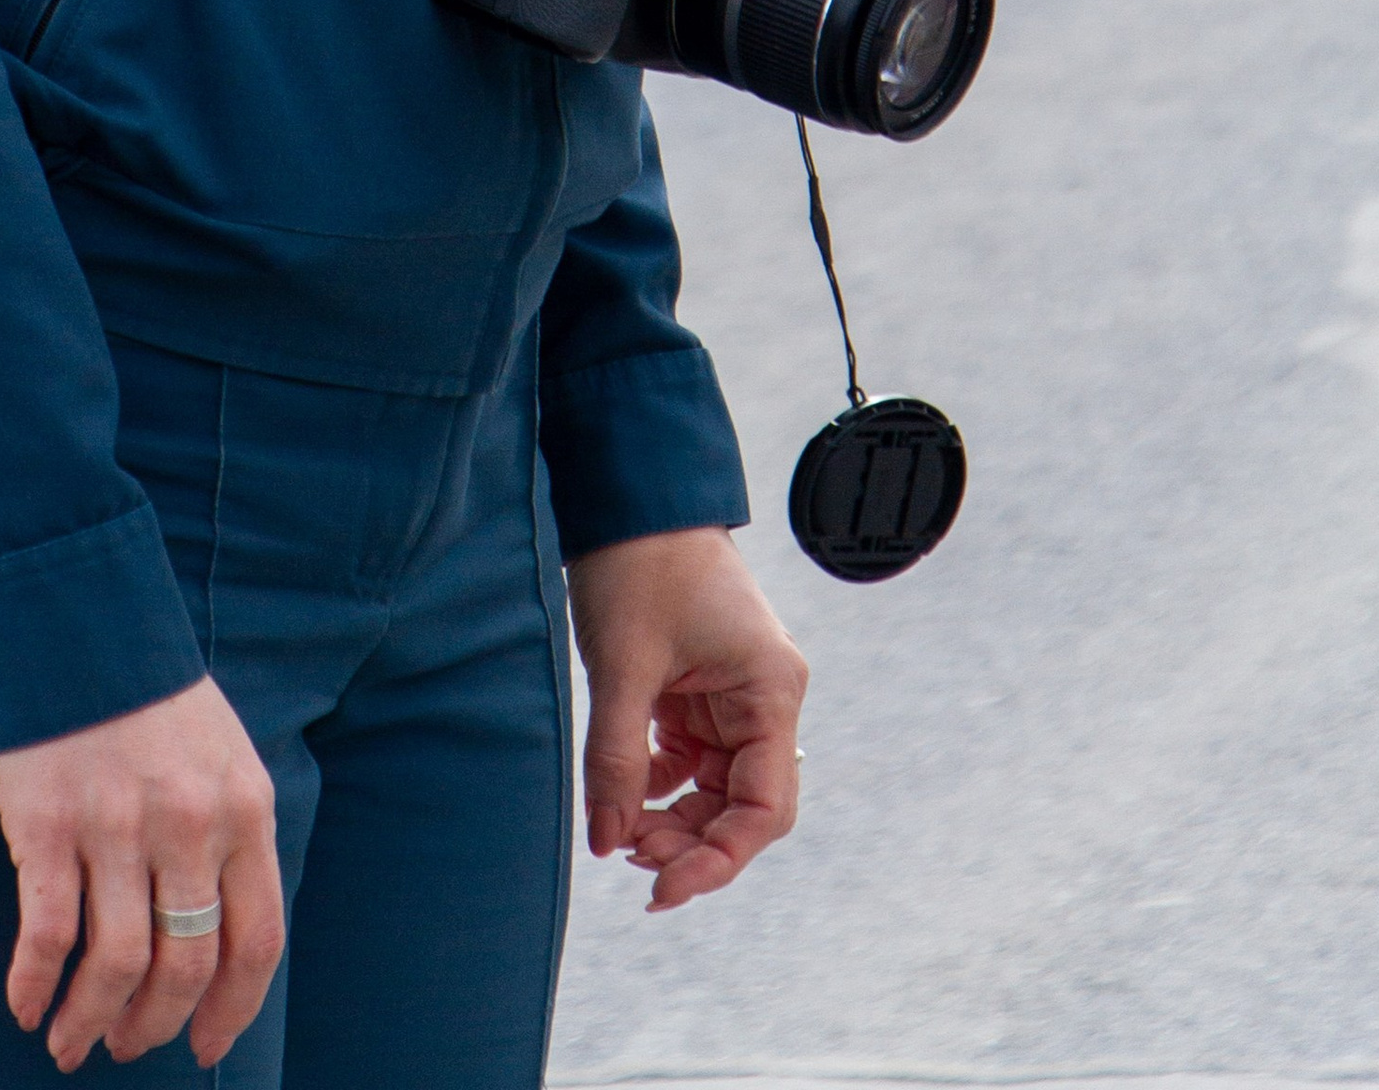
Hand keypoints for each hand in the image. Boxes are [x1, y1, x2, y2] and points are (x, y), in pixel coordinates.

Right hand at [0, 676, 282, 1070]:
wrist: (71, 613)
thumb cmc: (145, 689)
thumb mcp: (220, 751)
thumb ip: (230, 832)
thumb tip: (220, 936)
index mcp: (244, 808)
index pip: (257, 941)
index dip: (231, 1011)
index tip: (204, 1048)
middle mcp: (190, 825)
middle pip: (186, 967)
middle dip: (155, 1026)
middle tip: (126, 1047)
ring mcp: (118, 826)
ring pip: (118, 966)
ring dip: (93, 1020)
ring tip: (72, 1043)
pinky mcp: (48, 824)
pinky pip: (46, 933)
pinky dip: (34, 984)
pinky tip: (25, 1007)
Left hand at [567, 526, 807, 912]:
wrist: (631, 491)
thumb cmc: (639, 562)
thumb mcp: (623, 666)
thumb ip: (617, 759)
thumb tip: (607, 839)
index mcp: (770, 691)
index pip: (763, 808)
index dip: (718, 859)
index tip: (663, 888)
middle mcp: (764, 698)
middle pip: (743, 806)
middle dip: (693, 843)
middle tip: (633, 864)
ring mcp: (733, 694)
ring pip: (716, 788)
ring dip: (674, 819)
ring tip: (622, 834)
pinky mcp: (700, 689)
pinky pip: (691, 759)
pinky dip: (660, 785)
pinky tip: (624, 800)